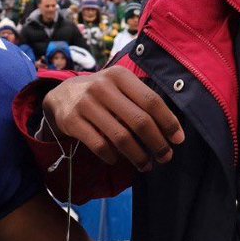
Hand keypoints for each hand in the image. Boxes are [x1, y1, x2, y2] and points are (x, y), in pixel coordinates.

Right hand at [42, 66, 183, 170]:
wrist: (61, 95)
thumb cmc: (102, 93)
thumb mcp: (119, 86)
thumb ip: (141, 100)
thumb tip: (172, 130)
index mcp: (120, 76)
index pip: (151, 101)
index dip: (168, 122)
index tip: (178, 140)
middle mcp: (102, 87)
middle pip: (139, 121)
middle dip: (157, 143)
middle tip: (166, 157)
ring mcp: (85, 104)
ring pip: (121, 137)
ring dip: (138, 156)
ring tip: (146, 165)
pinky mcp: (72, 121)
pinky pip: (99, 145)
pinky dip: (112, 156)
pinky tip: (117, 160)